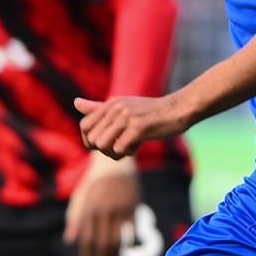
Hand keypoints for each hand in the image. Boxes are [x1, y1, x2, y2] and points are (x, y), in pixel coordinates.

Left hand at [63, 153, 139, 255]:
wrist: (115, 165)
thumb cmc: (94, 184)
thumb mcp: (80, 198)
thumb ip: (74, 219)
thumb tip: (69, 241)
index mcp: (89, 210)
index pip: (86, 239)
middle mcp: (103, 211)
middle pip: (103, 244)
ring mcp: (119, 210)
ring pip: (118, 240)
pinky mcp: (133, 208)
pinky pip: (132, 231)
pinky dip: (130, 243)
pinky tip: (127, 251)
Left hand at [73, 93, 192, 160]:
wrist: (179, 109)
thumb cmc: (151, 112)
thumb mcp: (123, 106)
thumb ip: (99, 108)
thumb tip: (75, 102)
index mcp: (111, 103)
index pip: (84, 126)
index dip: (90, 141)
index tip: (103, 146)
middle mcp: (116, 108)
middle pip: (93, 139)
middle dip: (104, 150)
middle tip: (120, 148)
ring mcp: (127, 116)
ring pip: (103, 145)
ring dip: (114, 153)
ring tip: (128, 148)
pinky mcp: (139, 127)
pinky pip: (120, 149)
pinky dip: (127, 153)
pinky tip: (138, 146)